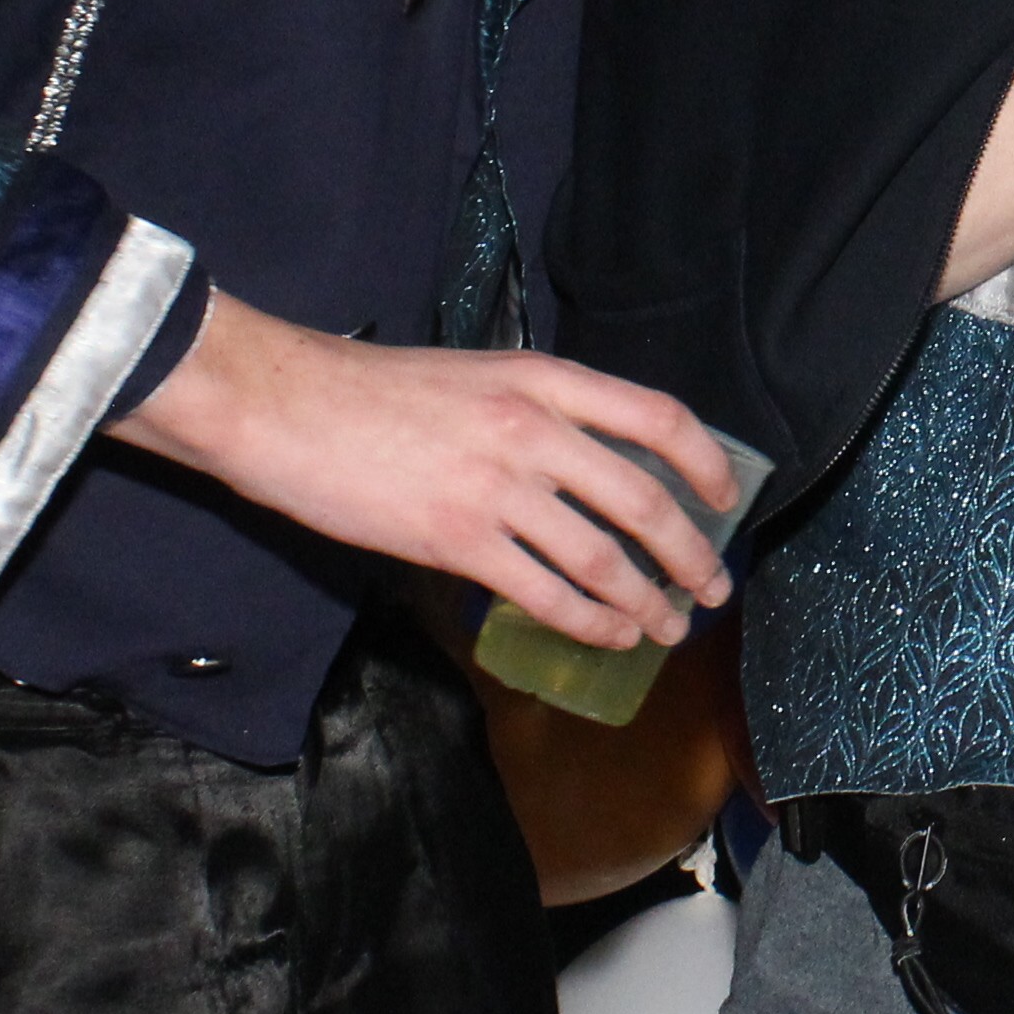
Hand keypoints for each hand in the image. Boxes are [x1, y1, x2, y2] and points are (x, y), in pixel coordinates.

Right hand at [118, 295, 735, 650]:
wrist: (286, 407)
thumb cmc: (373, 391)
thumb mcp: (477, 376)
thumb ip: (538, 412)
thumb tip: (591, 464)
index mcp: (543, 379)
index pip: (657, 417)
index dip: (706, 462)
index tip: (726, 497)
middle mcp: (535, 429)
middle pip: (645, 501)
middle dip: (691, 554)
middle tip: (712, 588)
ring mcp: (499, 487)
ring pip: (604, 559)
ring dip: (647, 602)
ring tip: (667, 627)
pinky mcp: (459, 541)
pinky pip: (546, 594)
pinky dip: (588, 624)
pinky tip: (606, 636)